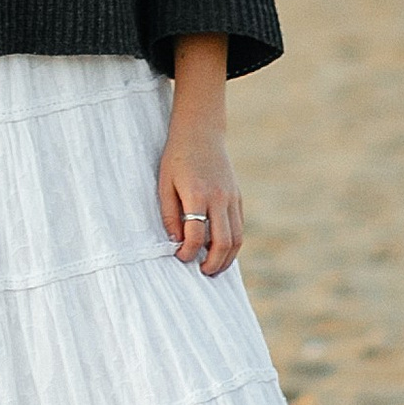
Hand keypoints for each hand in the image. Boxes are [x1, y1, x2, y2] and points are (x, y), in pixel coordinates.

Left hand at [160, 35, 240, 274]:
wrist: (201, 132)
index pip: (196, 234)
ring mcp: (232, 197)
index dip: (189, 252)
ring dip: (227, 258)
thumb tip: (176, 241)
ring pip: (237, 237)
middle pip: (224, 241)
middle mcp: (219, 198)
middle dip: (214, 263)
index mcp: (197, 194)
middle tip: (202, 272)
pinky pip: (239, 226)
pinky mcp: (238, 197)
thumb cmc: (177, 158)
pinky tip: (221, 250)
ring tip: (213, 268)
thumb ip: (169, 214)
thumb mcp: (164, 183)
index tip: (180, 257)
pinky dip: (233, 243)